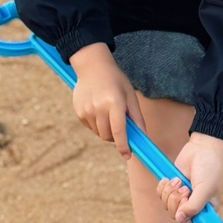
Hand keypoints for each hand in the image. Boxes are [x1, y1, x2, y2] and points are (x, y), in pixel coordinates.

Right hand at [68, 43, 142, 158]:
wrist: (92, 66)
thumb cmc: (116, 81)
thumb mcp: (130, 95)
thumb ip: (137, 116)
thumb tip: (143, 135)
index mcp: (114, 103)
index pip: (119, 131)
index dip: (123, 146)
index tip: (127, 155)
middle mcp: (98, 108)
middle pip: (108, 135)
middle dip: (116, 137)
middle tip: (120, 128)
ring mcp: (87, 110)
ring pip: (99, 133)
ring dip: (106, 131)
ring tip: (109, 114)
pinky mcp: (79, 112)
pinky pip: (90, 127)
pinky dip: (97, 124)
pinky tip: (99, 110)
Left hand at [157, 133, 222, 222]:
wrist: (202, 149)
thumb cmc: (210, 169)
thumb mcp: (206, 189)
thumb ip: (194, 206)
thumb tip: (180, 218)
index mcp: (205, 210)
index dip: (185, 216)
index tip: (186, 202)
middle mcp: (192, 205)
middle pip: (175, 216)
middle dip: (176, 201)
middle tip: (185, 188)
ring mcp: (181, 197)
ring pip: (166, 206)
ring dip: (170, 192)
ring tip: (179, 180)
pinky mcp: (172, 187)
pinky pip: (160, 195)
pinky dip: (163, 187)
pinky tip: (170, 178)